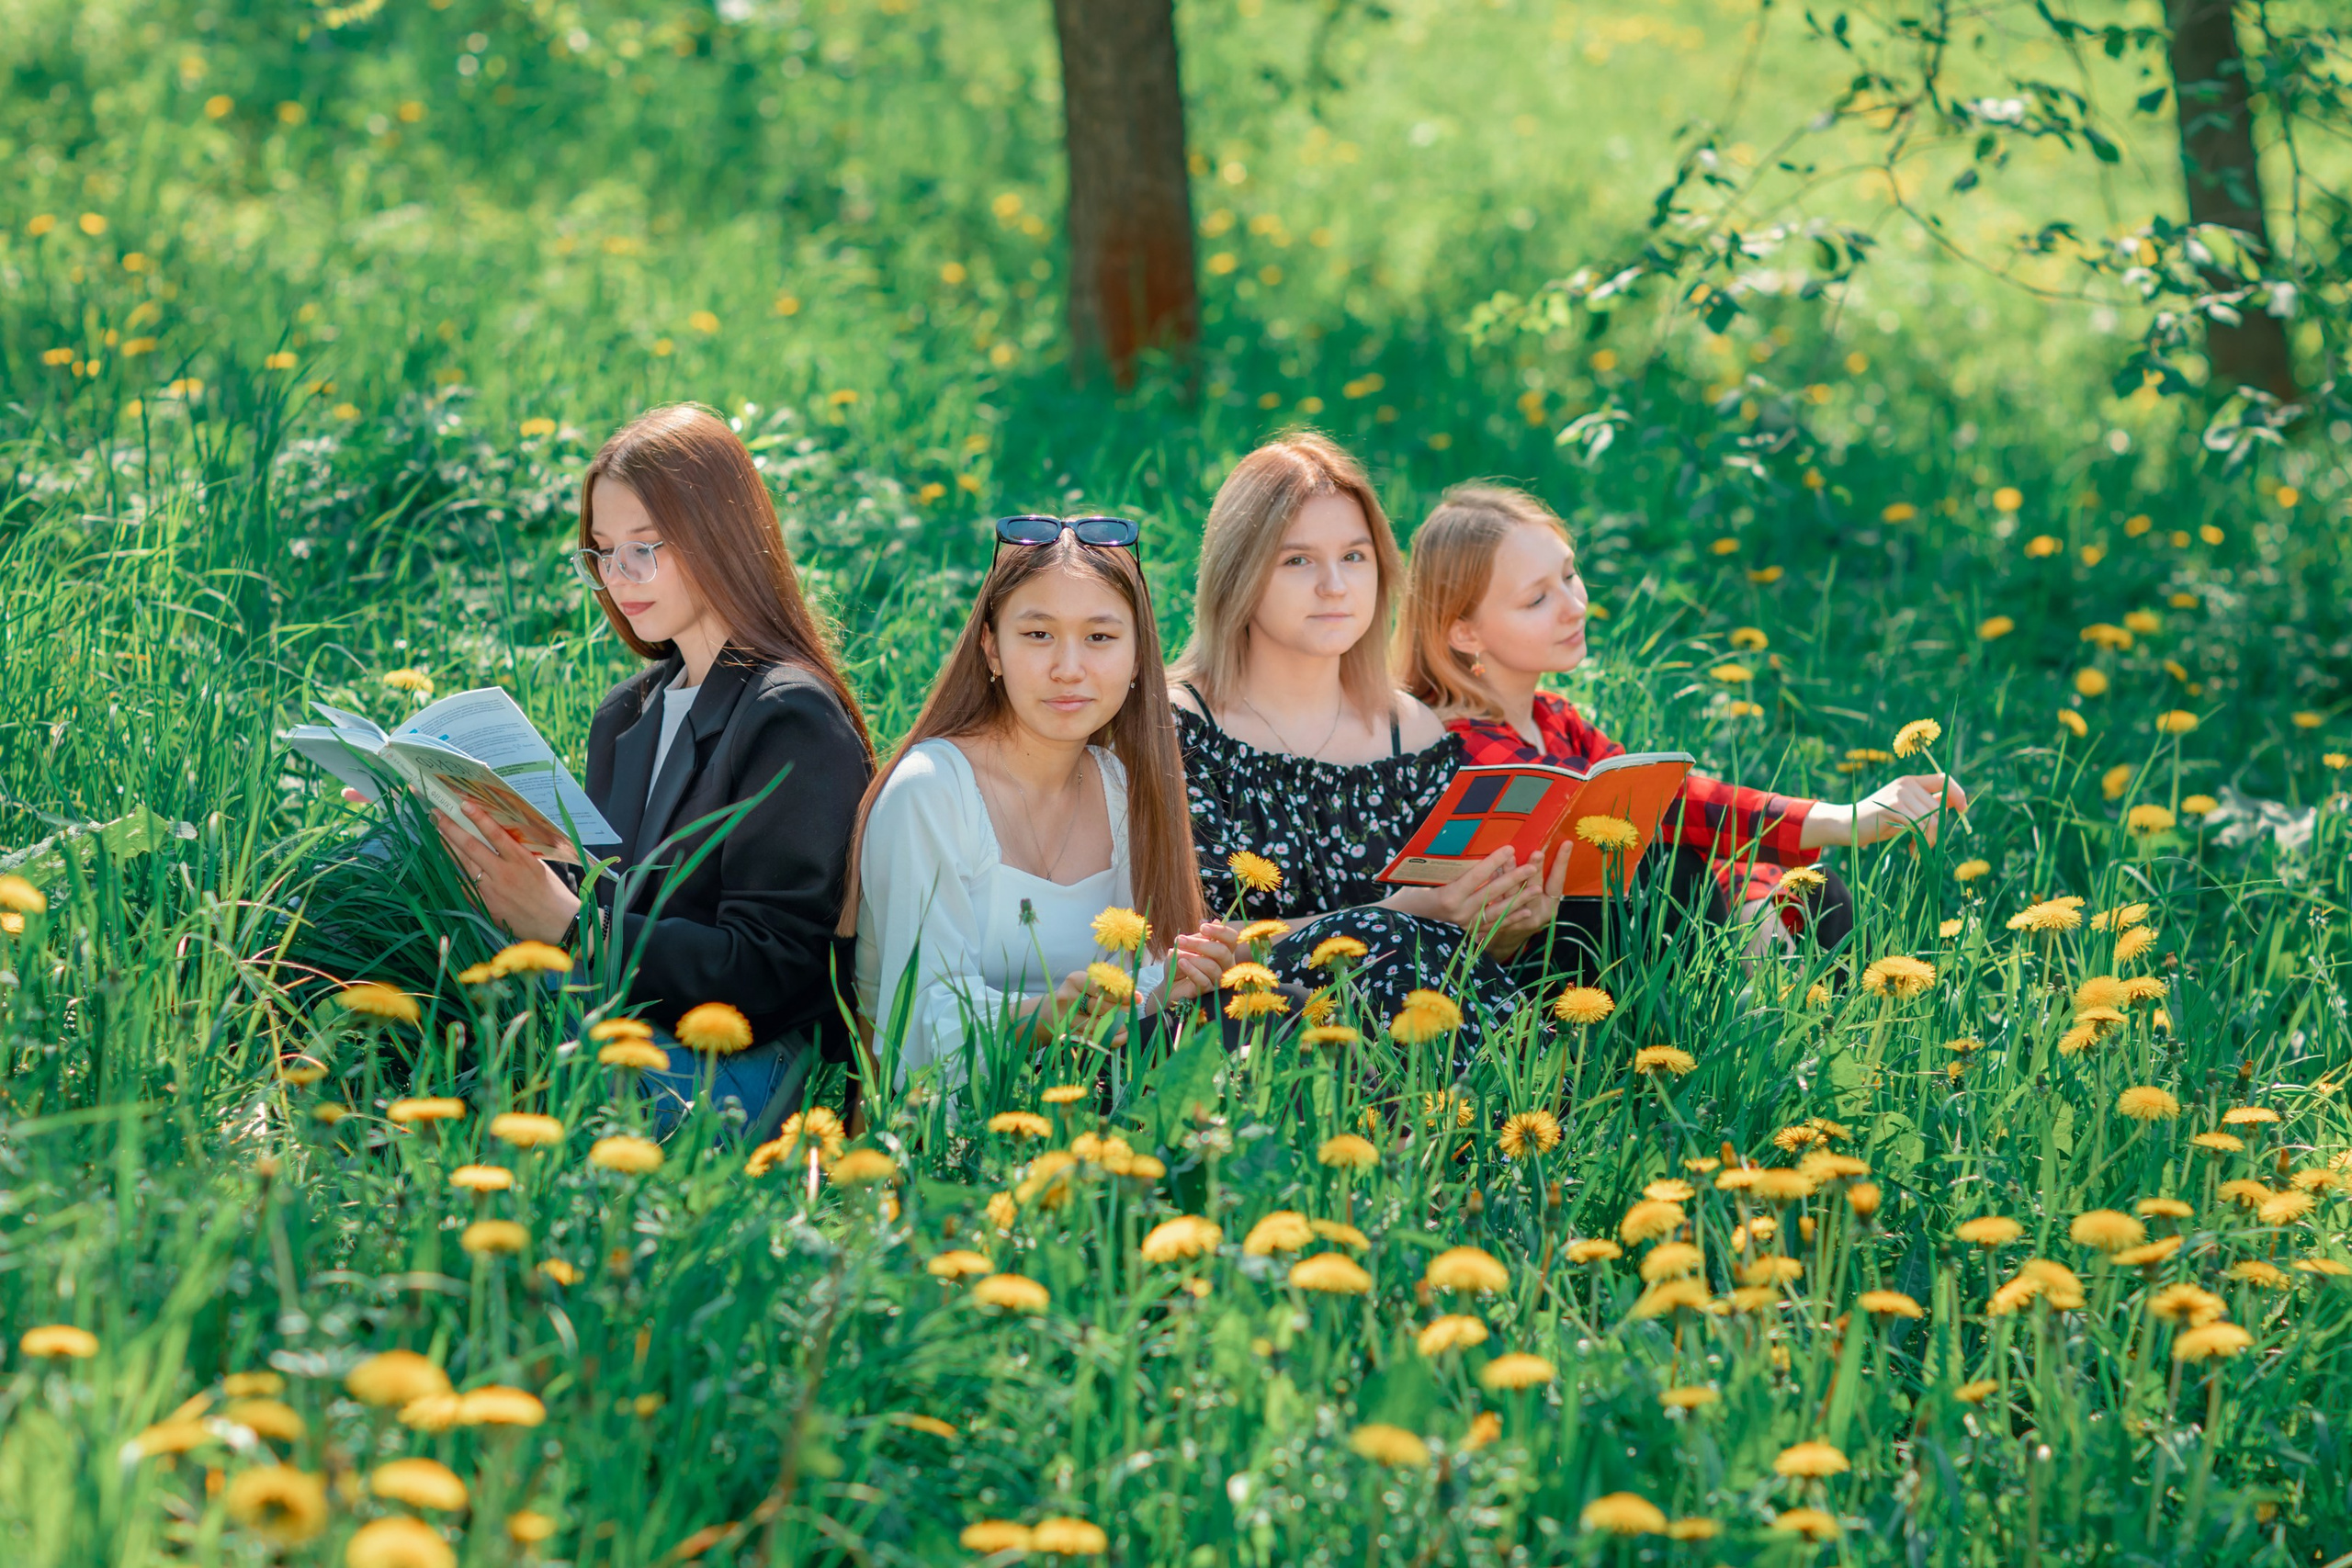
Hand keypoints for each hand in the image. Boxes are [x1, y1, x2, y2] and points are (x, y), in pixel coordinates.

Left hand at [436, 802, 581, 945]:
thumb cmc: (550, 892)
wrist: (555, 923)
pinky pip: (463, 885)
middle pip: (472, 847)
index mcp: (522, 861)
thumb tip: (495, 838)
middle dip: (452, 829)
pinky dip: (452, 872)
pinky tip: (442, 861)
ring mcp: (492, 891)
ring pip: (463, 864)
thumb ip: (517, 853)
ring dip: (448, 847)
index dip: (479, 818)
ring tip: (436, 831)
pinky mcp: (485, 905)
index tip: (464, 805)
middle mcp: (505, 874)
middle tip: (438, 814)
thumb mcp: (539, 866)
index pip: (496, 834)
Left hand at [1156, 921, 1240, 1007]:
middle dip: (1200, 944)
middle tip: (1181, 940)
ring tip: (1178, 955)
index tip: (1202, 927)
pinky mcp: (1208, 992)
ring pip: (1211, 966)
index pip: (1232, 938)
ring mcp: (1218, 980)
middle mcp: (1226, 965)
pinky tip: (1181, 963)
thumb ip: (1200, 937)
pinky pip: (1203, 980)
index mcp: (1225, 950)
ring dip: (1192, 958)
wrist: (1170, 984)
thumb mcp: (1187, 946)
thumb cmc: (1181, 962)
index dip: (1220, 931)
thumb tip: (1215, 921)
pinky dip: (1191, 969)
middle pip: (1222, 952)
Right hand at [1379, 847, 1540, 931]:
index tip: (1510, 848)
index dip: (1493, 862)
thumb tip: (1461, 845)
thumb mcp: (1420, 880)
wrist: (1398, 927)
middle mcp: (1458, 913)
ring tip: (1536, 888)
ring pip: (1497, 911)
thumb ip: (1442, 869)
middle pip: (1492, 893)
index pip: (1475, 876)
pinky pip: (1493, 926)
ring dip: (1518, 900)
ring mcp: (1464, 926)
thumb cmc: (1407, 899)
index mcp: (1446, 897)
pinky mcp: (1467, 934)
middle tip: (1532, 865)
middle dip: (1514, 879)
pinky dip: (1511, 920)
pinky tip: (1526, 912)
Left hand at [1483, 844, 1571, 959]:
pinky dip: (1494, 884)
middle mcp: (1537, 913)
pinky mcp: (1501, 922)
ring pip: (1514, 895)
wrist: (1506, 940)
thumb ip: (1541, 880)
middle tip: (1537, 853)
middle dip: (1536, 869)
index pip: (1558, 881)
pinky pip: (1497, 901)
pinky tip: (1493, 870)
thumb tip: (1541, 848)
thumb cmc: (1526, 912)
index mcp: (1551, 906)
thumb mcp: (1541, 900)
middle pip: (1536, 889)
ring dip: (1511, 873)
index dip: (1562, 862)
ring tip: (1510, 857)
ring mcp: (1518, 919)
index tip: (1567, 843)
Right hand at [1831, 773, 1967, 847]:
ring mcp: (1899, 795)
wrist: (1847, 825)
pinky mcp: (1893, 808)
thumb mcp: (1905, 811)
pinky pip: (1920, 826)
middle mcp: (1906, 784)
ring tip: (1917, 849)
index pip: (1944, 779)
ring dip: (1929, 840)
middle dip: (1937, 832)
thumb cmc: (1877, 822)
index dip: (1958, 794)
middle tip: (1925, 846)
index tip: (1962, 811)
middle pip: (1940, 808)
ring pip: (1932, 820)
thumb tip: (1953, 805)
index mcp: (1910, 781)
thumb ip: (1925, 805)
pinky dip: (1920, 842)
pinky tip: (1911, 850)